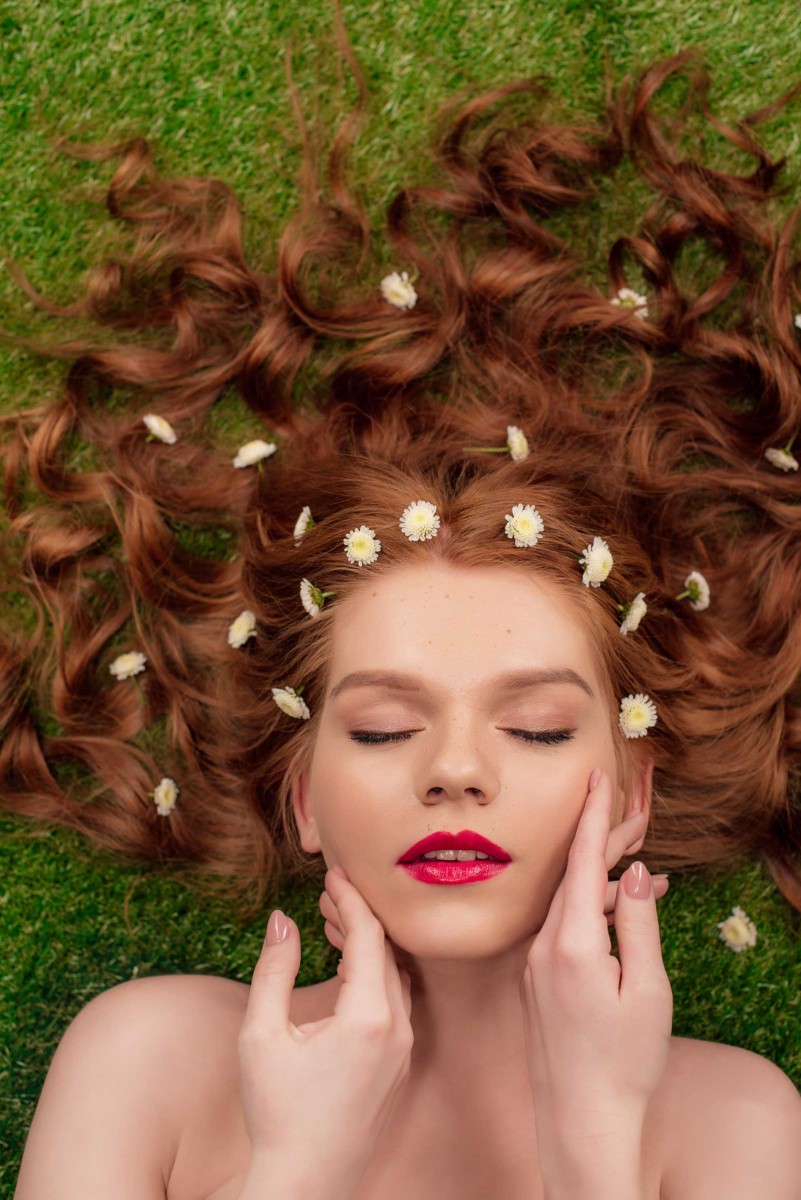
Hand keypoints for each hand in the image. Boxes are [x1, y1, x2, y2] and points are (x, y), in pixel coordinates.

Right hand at [237, 868, 413, 1184]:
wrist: (305, 1184)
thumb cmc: (277, 1112)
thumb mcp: (262, 1034)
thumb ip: (274, 969)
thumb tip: (283, 919)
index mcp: (369, 1016)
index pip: (370, 935)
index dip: (352, 897)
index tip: (333, 872)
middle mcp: (398, 1029)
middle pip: (388, 951)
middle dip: (359, 915)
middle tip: (328, 890)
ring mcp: (403, 1049)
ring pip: (394, 976)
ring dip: (367, 945)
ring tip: (331, 920)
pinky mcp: (398, 1065)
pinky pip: (395, 1002)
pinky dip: (373, 975)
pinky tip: (345, 968)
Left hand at [521, 768, 673, 1148]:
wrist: (581, 1123)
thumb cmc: (622, 1063)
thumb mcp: (647, 991)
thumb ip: (639, 925)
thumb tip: (636, 874)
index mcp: (572, 943)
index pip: (581, 862)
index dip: (592, 816)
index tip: (598, 777)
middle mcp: (544, 946)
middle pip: (574, 877)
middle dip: (603, 842)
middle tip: (634, 812)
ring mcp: (536, 963)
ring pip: (569, 902)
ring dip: (602, 881)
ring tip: (645, 866)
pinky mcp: (537, 980)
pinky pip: (563, 928)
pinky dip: (592, 912)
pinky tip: (621, 910)